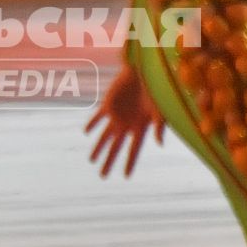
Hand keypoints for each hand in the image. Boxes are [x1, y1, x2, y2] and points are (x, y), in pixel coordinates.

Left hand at [85, 64, 165, 178]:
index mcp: (140, 128)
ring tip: (91, 160)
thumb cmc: (157, 89)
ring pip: (104, 136)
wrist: (145, 70)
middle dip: (109, 161)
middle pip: (115, 148)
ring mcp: (116, 115)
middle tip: (103, 176)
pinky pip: (98, 117)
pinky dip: (92, 124)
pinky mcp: (108, 104)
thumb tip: (159, 144)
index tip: (126, 176)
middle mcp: (127, 125)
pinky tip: (86, 132)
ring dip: (98, 148)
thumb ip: (160, 127)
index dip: (129, 164)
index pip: (133, 151)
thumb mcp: (161, 110)